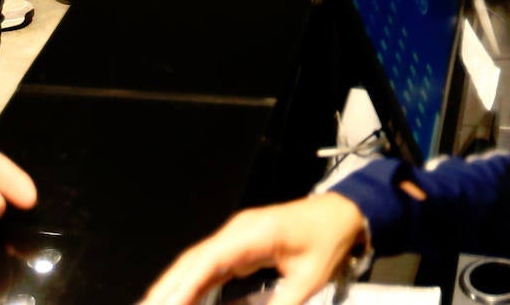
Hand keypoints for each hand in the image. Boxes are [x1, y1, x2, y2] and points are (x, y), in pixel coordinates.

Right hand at [138, 194, 367, 304]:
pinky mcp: (239, 245)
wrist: (340, 214)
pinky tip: (182, 300)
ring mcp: (237, 236)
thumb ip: (281, 303)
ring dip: (176, 285)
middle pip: (195, 259)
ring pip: (197, 261)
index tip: (168, 304)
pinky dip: (193, 283)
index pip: (211, 260)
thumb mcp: (310, 280)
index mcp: (254, 234)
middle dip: (169, 286)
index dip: (186, 283)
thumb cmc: (327, 241)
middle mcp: (239, 231)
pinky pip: (210, 265)